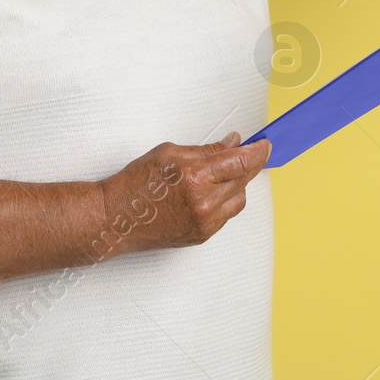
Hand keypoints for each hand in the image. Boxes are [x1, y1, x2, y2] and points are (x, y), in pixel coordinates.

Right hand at [97, 132, 270, 255]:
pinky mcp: (201, 236)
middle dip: (249, 164)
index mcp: (196, 177)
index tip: (265, 145)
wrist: (114, 219)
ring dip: (237, 184)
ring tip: (223, 173)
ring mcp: (204, 223)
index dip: (258, 152)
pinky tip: (212, 192)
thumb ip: (207, 149)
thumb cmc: (135, 184)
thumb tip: (233, 143)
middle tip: (249, 153)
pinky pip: (226, 216)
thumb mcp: (170, 153)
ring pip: (239, 200)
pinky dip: (225, 201)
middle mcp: (204, 202)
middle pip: (243, 180)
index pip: (241, 162)